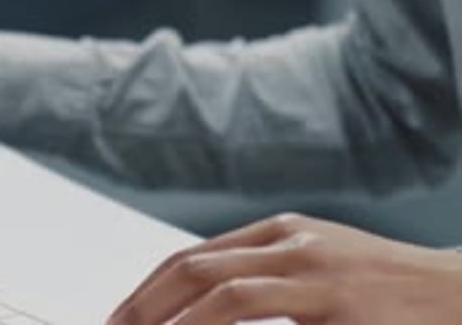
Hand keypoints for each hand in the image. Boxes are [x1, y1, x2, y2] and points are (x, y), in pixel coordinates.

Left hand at [107, 212, 461, 323]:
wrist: (456, 294)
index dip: (149, 290)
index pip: (195, 257)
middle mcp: (292, 242)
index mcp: (282, 232)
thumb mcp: (321, 271)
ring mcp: (315, 269)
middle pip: (194, 268)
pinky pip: (256, 311)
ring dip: (166, 319)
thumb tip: (208, 309)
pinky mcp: (337, 304)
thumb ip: (269, 279)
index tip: (120, 320)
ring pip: (220, 290)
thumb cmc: (385, 290)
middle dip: (142, 306)